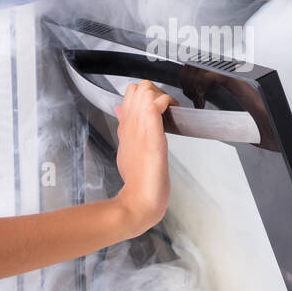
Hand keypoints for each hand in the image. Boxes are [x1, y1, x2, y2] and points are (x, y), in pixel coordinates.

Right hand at [112, 80, 176, 233]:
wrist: (138, 202)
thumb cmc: (137, 183)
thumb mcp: (127, 151)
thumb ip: (126, 130)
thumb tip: (121, 112)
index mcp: (126, 128)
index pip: (130, 94)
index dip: (146, 95)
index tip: (159, 109)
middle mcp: (131, 125)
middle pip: (137, 87)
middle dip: (155, 91)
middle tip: (166, 109)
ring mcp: (140, 129)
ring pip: (145, 90)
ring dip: (161, 96)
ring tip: (170, 112)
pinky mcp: (152, 137)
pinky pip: (154, 107)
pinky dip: (164, 104)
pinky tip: (170, 115)